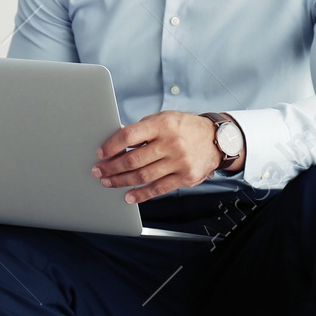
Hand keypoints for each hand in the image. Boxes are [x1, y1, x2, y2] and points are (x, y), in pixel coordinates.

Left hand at [92, 110, 221, 203]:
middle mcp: (171, 143)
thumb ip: (143, 130)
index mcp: (163, 125)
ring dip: (121, 181)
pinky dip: (141, 194)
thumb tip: (116, 143)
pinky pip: (158, 189)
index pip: (129, 135)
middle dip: (111, 167)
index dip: (111, 146)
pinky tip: (129, 196)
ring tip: (109, 182)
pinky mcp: (186, 177)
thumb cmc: (186, 128)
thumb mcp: (165, 119)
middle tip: (99, 172)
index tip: (100, 153)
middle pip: (133, 159)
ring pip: (142, 176)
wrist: (216, 140)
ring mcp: (179, 162)